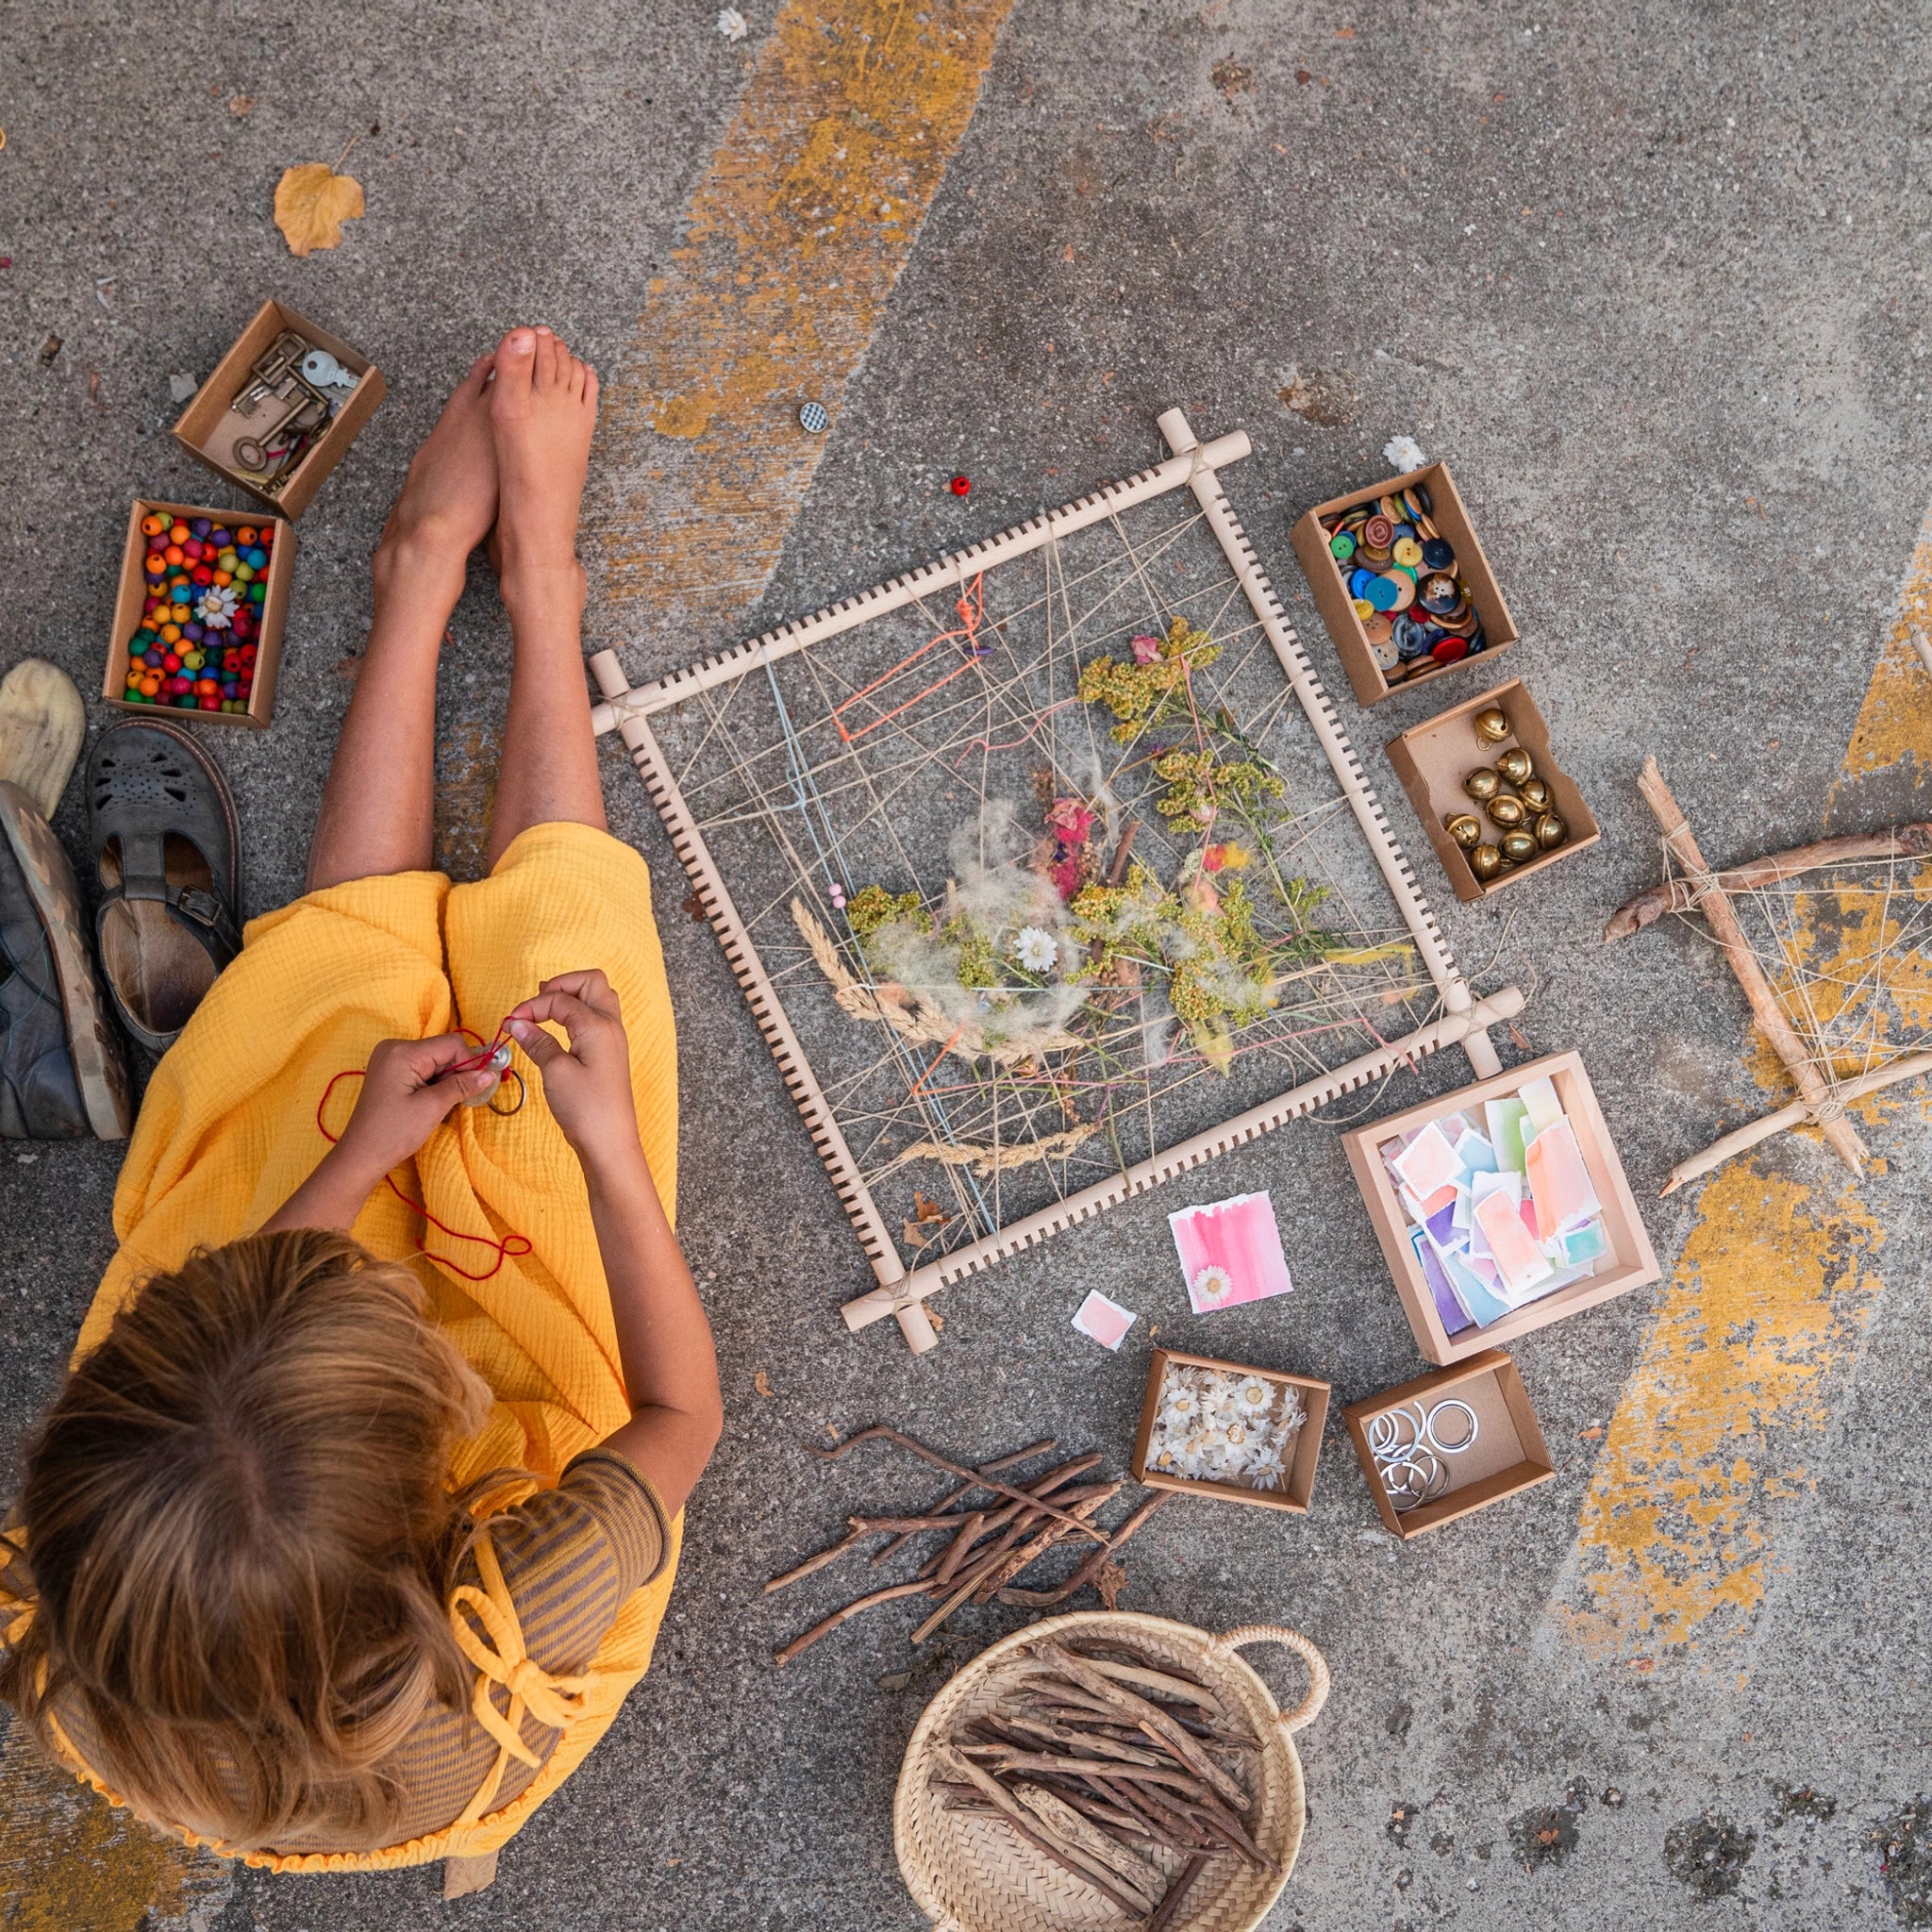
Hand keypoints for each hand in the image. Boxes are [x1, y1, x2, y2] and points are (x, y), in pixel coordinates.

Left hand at [334, 1033, 497, 1180]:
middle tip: (458, 1100)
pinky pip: (424, 1069)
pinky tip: (430, 1102)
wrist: (362, 1155)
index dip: (469, 1063)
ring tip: (440, 1105)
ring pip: (436, 1061)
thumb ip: (462, 1086)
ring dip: (446, 1081)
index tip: (477, 1087)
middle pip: (443, 1051)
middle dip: (456, 1073)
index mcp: (403, 1052)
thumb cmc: (394, 1132)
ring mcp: (391, 1059)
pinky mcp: (392, 1071)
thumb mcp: (433, 1107)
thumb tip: (489, 1073)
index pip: (452, 1044)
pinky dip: (434, 1084)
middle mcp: (395, 1047)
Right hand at [505, 970, 639, 1166]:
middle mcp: (611, 1026)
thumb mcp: (556, 1072)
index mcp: (599, 1026)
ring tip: (545, 1006)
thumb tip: (518, 1022)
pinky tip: (559, 1026)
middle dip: (562, 984)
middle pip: (592, 983)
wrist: (609, 1142)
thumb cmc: (587, 1109)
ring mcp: (612, 1039)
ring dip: (572, 996)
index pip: (562, 999)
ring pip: (597, 998)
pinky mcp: (608, 1053)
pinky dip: (577, 1013)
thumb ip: (538, 1042)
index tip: (511, 1020)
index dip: (533, 1005)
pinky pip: (596, 1018)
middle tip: (536, 1000)